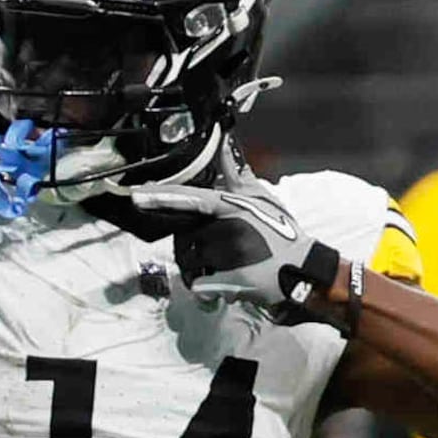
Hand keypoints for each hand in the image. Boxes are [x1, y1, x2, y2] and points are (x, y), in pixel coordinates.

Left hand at [84, 173, 351, 321]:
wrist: (303, 271)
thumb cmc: (283, 234)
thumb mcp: (262, 199)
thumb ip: (238, 176)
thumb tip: (225, 148)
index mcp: (229, 207)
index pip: (187, 199)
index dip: (159, 197)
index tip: (134, 195)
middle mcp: (223, 229)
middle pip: (187, 237)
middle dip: (197, 245)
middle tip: (226, 251)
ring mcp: (225, 257)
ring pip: (192, 261)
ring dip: (203, 267)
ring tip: (231, 267)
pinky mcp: (227, 283)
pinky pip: (201, 285)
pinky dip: (208, 289)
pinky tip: (224, 287)